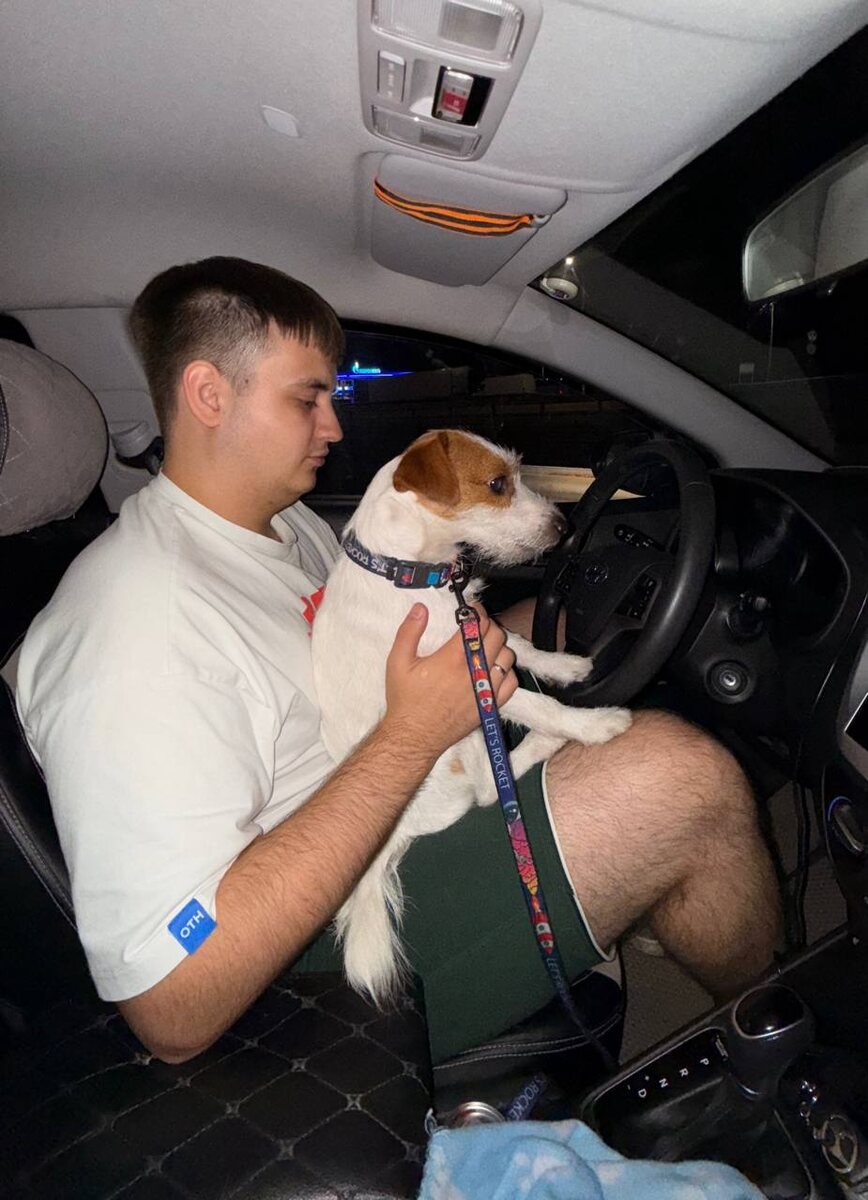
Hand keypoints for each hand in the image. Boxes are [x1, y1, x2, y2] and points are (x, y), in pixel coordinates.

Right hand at [383, 602, 516, 753]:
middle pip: (497, 636)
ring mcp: (485, 689)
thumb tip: (420, 608)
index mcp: (453, 657)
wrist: (414, 736)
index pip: (478, 624)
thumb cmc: (405, 700)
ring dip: (498, 647)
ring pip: (507, 657)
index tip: (472, 610)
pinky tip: (491, 670)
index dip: (477, 612)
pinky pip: (511, 682)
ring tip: (484, 647)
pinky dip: (505, 672)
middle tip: (476, 627)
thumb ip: (409, 631)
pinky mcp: (490, 705)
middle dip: (488, 626)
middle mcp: (474, 671)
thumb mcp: (398, 662)